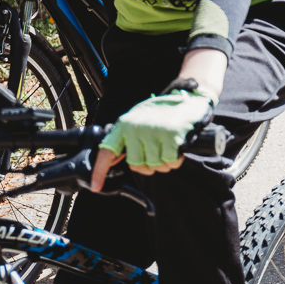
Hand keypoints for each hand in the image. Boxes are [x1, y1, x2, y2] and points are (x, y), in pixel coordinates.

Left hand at [91, 88, 213, 187]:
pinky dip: (175, 160)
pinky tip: (178, 149)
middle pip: (136, 165)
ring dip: (164, 163)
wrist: (188, 97)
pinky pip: (170, 162)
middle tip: (157, 154)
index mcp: (125, 125)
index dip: (100, 171)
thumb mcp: (138, 120)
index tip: (96, 187)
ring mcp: (154, 132)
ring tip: (169, 148)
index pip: (107, 152)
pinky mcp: (172, 136)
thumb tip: (114, 161)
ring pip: (155, 165)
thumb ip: (126, 138)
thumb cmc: (162, 112)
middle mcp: (137, 129)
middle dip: (148, 166)